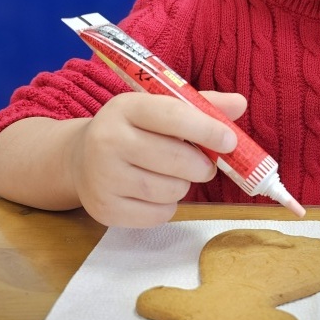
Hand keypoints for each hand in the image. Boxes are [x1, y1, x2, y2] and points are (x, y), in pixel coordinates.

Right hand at [69, 91, 246, 227]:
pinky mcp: (104, 209)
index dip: (207, 130)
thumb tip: (239, 104)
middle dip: (202, 166)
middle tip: (204, 166)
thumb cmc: (134, 130)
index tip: (230, 141)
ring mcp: (103, 177)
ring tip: (173, 176)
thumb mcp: (160, 109)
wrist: (80, 159)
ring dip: (183, 186)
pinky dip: (167, 207)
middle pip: (176, 159)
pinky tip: (155, 193)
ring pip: (171, 190)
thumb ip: (200, 106)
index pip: (173, 116)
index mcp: (125, 107)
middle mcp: (108, 140)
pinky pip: (159, 214)